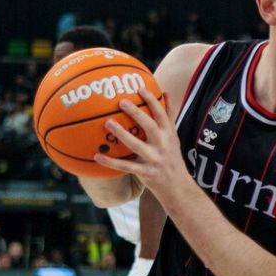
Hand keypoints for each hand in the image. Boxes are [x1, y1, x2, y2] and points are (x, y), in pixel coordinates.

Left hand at [97, 88, 191, 210]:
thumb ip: (169, 116)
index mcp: (168, 134)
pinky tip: (97, 156)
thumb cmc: (172, 158)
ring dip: (122, 134)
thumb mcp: (174, 137)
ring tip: (108, 123)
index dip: (151, 101)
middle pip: (150, 126)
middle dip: (136, 114)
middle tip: (121, 101)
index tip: (140, 88)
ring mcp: (154, 159)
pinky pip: (126, 167)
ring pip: (136, 145)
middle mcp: (163, 145)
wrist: (178, 187)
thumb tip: (167, 93)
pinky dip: (111, 162)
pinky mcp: (146, 173)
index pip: (161, 114)